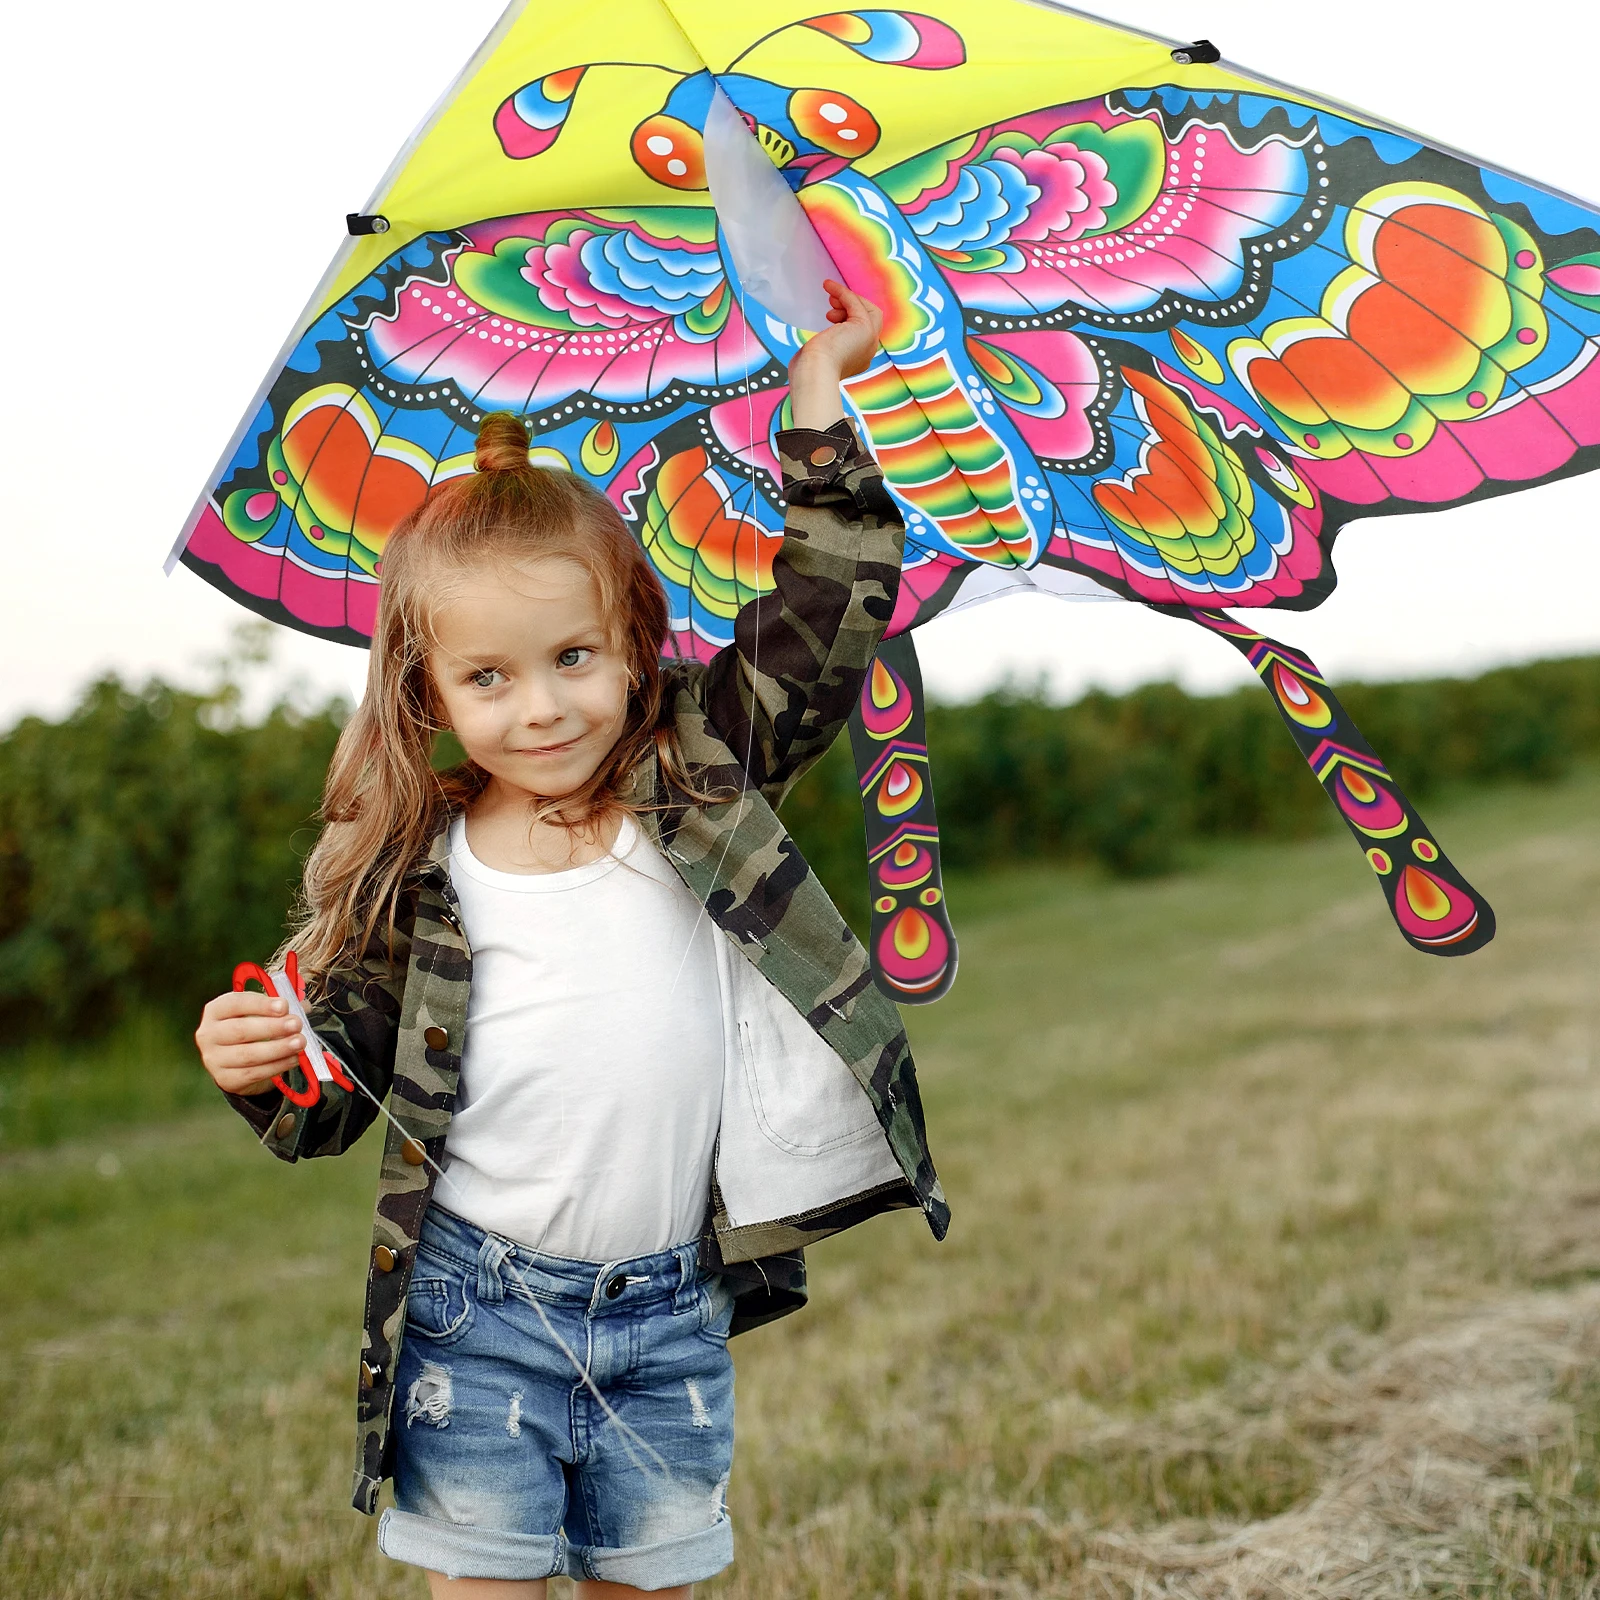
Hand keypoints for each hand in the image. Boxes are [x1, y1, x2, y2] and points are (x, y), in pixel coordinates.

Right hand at [195, 989, 304, 1096]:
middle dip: (272, 1027)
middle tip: (297, 1025)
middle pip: (240, 1030)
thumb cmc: (252, 1027)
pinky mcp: (225, 1079)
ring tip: (299, 1042)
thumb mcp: (260, 1012)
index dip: (260, 1005)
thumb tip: (303, 1007)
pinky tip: (293, 1058)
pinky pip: (253, 1073)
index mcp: (216, 1010)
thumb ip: (279, 1008)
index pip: (235, 1004)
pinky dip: (276, 1066)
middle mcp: (208, 1034)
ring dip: (278, 1048)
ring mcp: (213, 1059)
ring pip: (247, 1055)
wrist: (236, 1061)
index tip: (284, 1006)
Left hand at [788, 280, 882, 430]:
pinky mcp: (864, 328)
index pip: (861, 332)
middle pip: (870, 319)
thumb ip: (827, 347)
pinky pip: (856, 303)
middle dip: (852, 307)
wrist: (814, 373)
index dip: (849, 318)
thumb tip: (821, 341)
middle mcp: (868, 351)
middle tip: (831, 303)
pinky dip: (842, 293)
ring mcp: (869, 340)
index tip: (831, 313)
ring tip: (829, 299)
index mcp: (859, 360)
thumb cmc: (810, 369)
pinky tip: (829, 287)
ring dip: (848, 299)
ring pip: (867, 310)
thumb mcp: (821, 355)